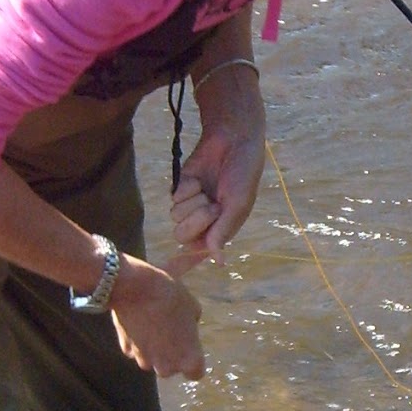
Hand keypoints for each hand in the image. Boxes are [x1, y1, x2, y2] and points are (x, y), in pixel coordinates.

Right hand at [110, 255, 204, 379]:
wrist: (136, 288)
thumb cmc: (171, 297)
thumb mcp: (193, 307)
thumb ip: (192, 325)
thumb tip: (186, 327)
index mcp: (188, 359)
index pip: (195, 374)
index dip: (192, 362)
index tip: (189, 350)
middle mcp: (167, 366)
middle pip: (170, 368)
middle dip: (170, 355)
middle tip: (169, 332)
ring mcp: (144, 360)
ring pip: (152, 360)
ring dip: (153, 348)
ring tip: (152, 323)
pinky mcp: (127, 351)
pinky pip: (135, 350)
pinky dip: (137, 340)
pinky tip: (138, 321)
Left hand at [171, 67, 265, 258]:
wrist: (233, 140)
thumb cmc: (243, 173)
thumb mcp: (238, 204)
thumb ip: (224, 232)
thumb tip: (219, 262)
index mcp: (221, 230)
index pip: (199, 253)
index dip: (183, 263)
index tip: (168, 270)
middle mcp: (205, 221)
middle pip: (183, 237)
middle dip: (197, 220)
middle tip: (213, 205)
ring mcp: (191, 205)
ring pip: (176, 218)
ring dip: (193, 203)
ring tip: (208, 190)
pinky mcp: (181, 189)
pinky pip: (174, 199)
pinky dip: (186, 189)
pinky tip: (198, 179)